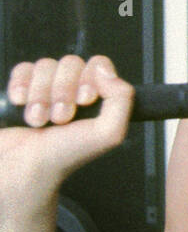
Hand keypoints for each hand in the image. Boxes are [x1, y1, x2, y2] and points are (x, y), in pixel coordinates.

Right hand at [1, 56, 133, 203]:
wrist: (26, 169)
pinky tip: (21, 104)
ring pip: (45, 65)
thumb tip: (107, 72)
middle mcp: (73, 88)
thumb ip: (121, 99)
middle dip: (63, 92)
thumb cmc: (65, 155)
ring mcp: (47, 87)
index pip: (98, 63)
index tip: (84, 101)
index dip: (90, 78)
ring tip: (39, 120)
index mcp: (96, 96)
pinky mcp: (22, 87)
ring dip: (40, 95)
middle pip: (70, 63)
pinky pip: (23, 68)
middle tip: (60, 118)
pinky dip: (21, 86)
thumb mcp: (108, 134)